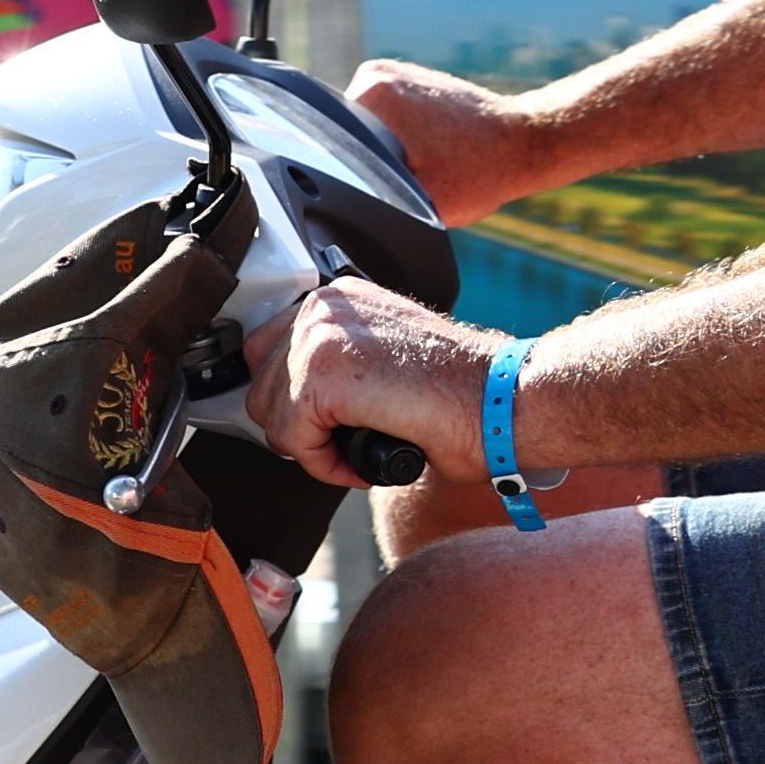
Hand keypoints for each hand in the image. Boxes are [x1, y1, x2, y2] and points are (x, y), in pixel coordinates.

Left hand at [263, 275, 498, 486]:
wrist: (504, 401)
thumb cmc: (465, 391)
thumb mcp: (389, 355)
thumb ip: (343, 361)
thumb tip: (304, 402)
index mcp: (338, 298)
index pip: (269, 352)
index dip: (295, 401)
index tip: (329, 423)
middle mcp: (322, 308)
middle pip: (260, 385)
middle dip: (299, 425)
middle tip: (345, 441)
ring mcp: (318, 340)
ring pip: (270, 416)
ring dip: (312, 447)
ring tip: (359, 451)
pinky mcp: (320, 381)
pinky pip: (291, 442)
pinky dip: (325, 465)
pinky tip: (363, 462)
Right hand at [348, 58, 563, 228]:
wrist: (524, 142)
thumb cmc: (482, 169)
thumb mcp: (422, 200)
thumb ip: (375, 196)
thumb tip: (344, 199)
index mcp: (371, 93)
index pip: (332, 143)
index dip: (355, 174)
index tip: (388, 186)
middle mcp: (375, 73)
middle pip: (349, 134)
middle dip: (373, 161)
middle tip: (413, 175)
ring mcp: (393, 72)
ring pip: (369, 128)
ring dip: (388, 150)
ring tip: (426, 161)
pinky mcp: (411, 80)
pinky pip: (388, 119)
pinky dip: (404, 138)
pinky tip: (431, 149)